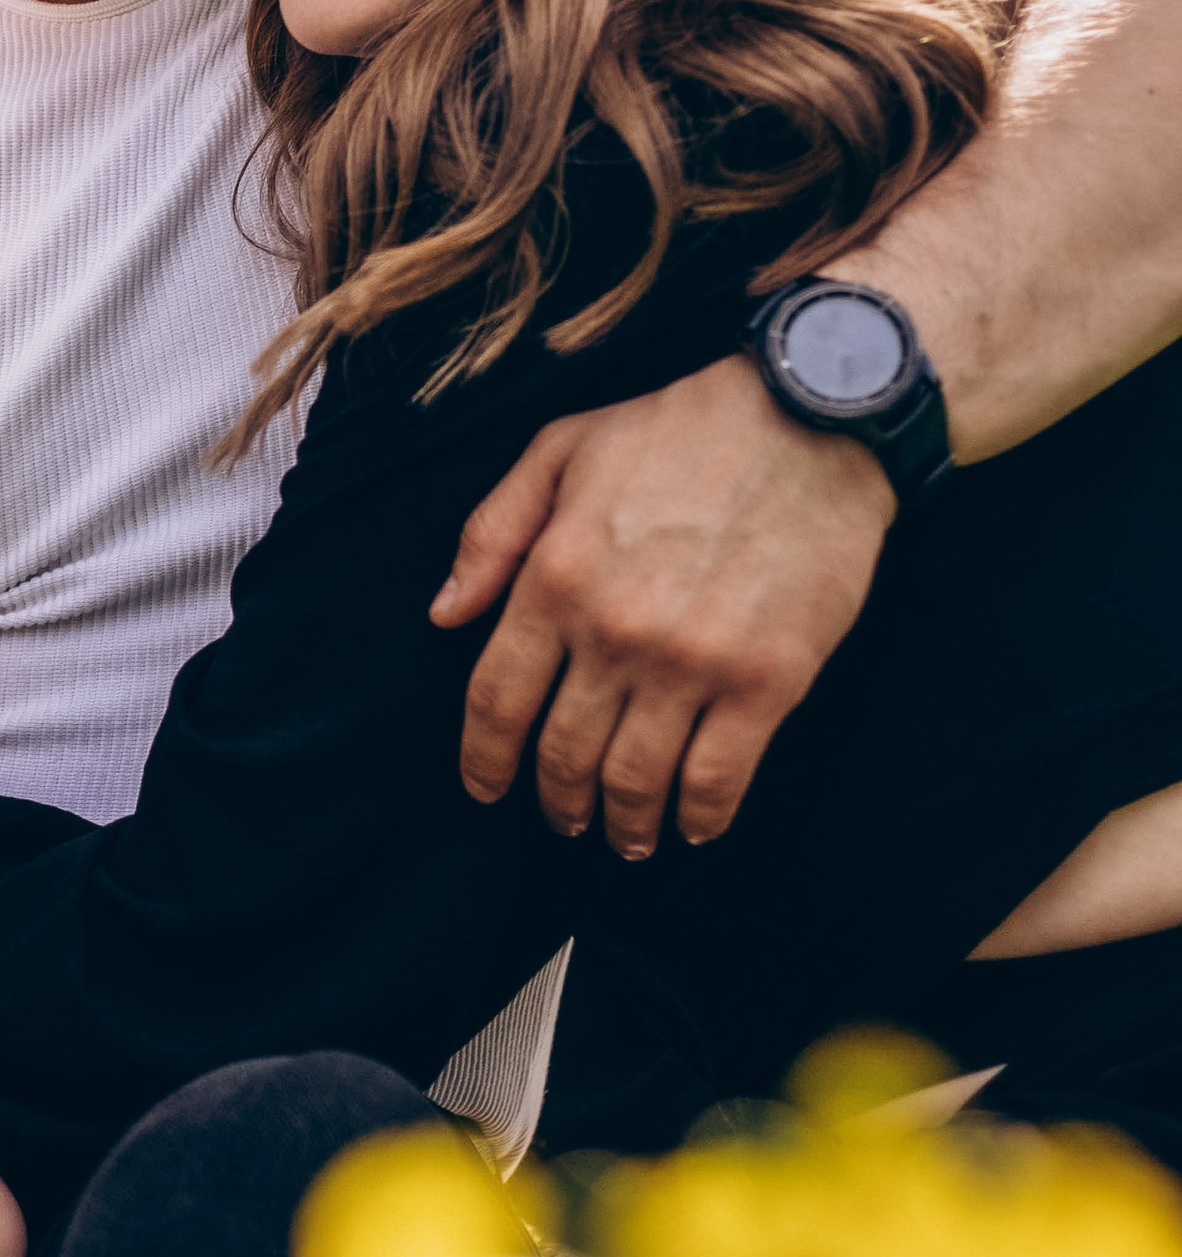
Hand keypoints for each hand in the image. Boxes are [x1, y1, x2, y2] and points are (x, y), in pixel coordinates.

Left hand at [430, 353, 895, 856]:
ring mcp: (693, 664)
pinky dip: (698, 817)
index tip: (486, 788)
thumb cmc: (677, 432)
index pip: (496, 700)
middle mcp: (615, 633)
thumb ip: (491, 535)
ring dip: (623, 823)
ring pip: (635, 780)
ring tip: (623, 836)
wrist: (809, 420)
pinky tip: (691, 826)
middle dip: (555, 801)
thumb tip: (446, 617)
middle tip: (562, 817)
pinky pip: (719, 778)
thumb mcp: (559, 451)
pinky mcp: (768, 682)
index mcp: (554, 579)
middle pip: (563, 753)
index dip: (484, 758)